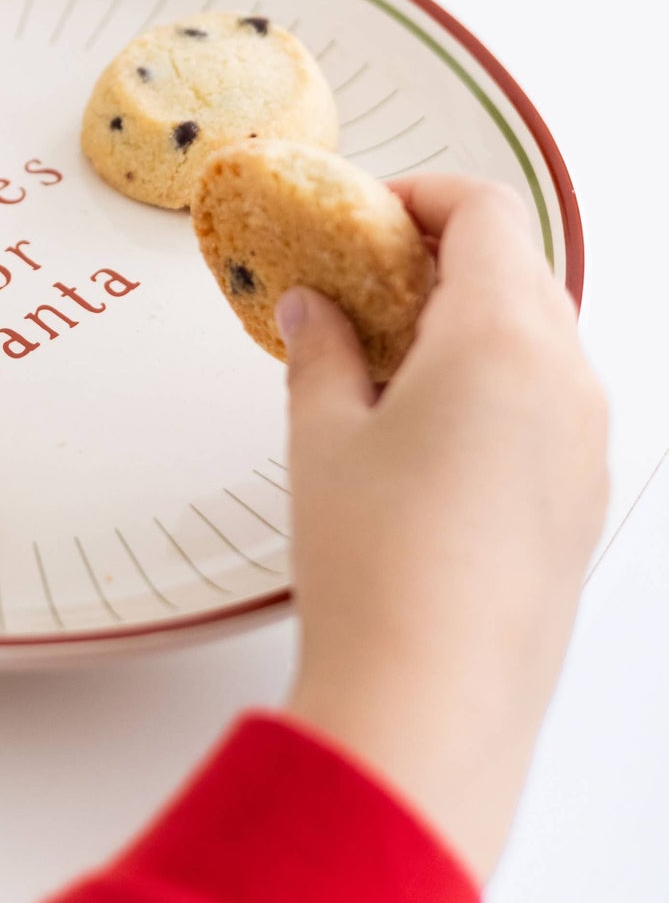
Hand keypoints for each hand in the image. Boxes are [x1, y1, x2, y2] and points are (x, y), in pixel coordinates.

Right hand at [279, 173, 607, 881]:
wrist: (431, 706)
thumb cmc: (378, 569)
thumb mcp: (322, 438)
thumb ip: (321, 352)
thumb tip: (316, 311)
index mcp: (505, 339)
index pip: (485, 213)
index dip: (421, 196)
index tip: (366, 213)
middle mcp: (567, 380)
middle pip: (520, 269)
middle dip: (441, 256)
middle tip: (361, 279)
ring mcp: (587, 445)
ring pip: (541, 336)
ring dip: (471, 320)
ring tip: (383, 358)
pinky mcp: (583, 502)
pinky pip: (551, 403)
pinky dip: (497, 382)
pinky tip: (425, 427)